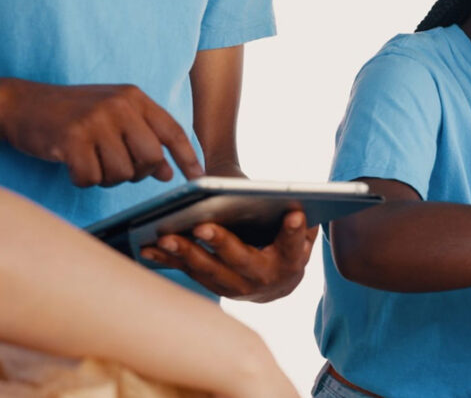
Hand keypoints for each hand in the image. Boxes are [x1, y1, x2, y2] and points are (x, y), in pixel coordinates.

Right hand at [0, 79, 203, 185]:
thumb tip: (169, 173)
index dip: (188, 157)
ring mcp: (96, 121)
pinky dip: (83, 180)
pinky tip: (74, 165)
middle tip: (119, 168)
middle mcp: (119, 106)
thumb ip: (143, 139)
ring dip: (107, 177)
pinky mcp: (72, 139)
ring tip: (92, 161)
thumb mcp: (114, 117)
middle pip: (151, 158)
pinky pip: (91, 179)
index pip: (173, 131)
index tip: (198, 177)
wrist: (21, 104)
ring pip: (122, 173)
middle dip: (139, 173)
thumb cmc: (73, 114)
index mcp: (134, 97)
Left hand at [140, 207, 317, 301]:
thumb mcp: (301, 235)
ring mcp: (236, 287)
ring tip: (166, 237)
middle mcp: (263, 278)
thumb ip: (300, 222)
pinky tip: (148, 248)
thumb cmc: (288, 248)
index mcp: (290, 261)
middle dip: (221, 243)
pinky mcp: (214, 288)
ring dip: (186, 253)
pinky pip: (190, 273)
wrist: (277, 287)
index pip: (293, 244)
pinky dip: (169, 261)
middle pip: (241, 259)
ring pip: (209, 270)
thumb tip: (295, 203)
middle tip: (202, 226)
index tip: (294, 214)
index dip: (293, 231)